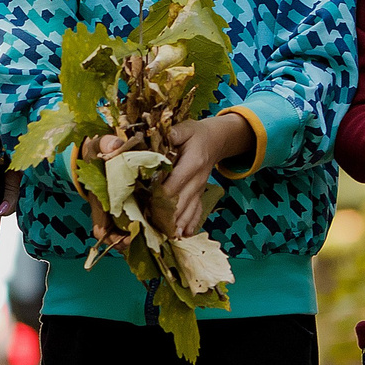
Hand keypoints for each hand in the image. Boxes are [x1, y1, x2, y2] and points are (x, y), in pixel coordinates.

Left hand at [160, 114, 251, 237]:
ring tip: (168, 235)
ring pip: (190, 210)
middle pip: (182, 200)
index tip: (148, 204)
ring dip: (179, 223)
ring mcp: (200, 189)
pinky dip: (192, 224)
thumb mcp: (186, 128)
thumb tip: (160, 136)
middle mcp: (198, 180)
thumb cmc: (196, 134)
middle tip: (152, 225)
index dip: (162, 194)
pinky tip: (185, 235)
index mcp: (193, 163)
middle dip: (167, 213)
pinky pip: (198, 211)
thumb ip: (174, 133)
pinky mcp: (199, 194)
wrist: (215, 141)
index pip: (176, 182)